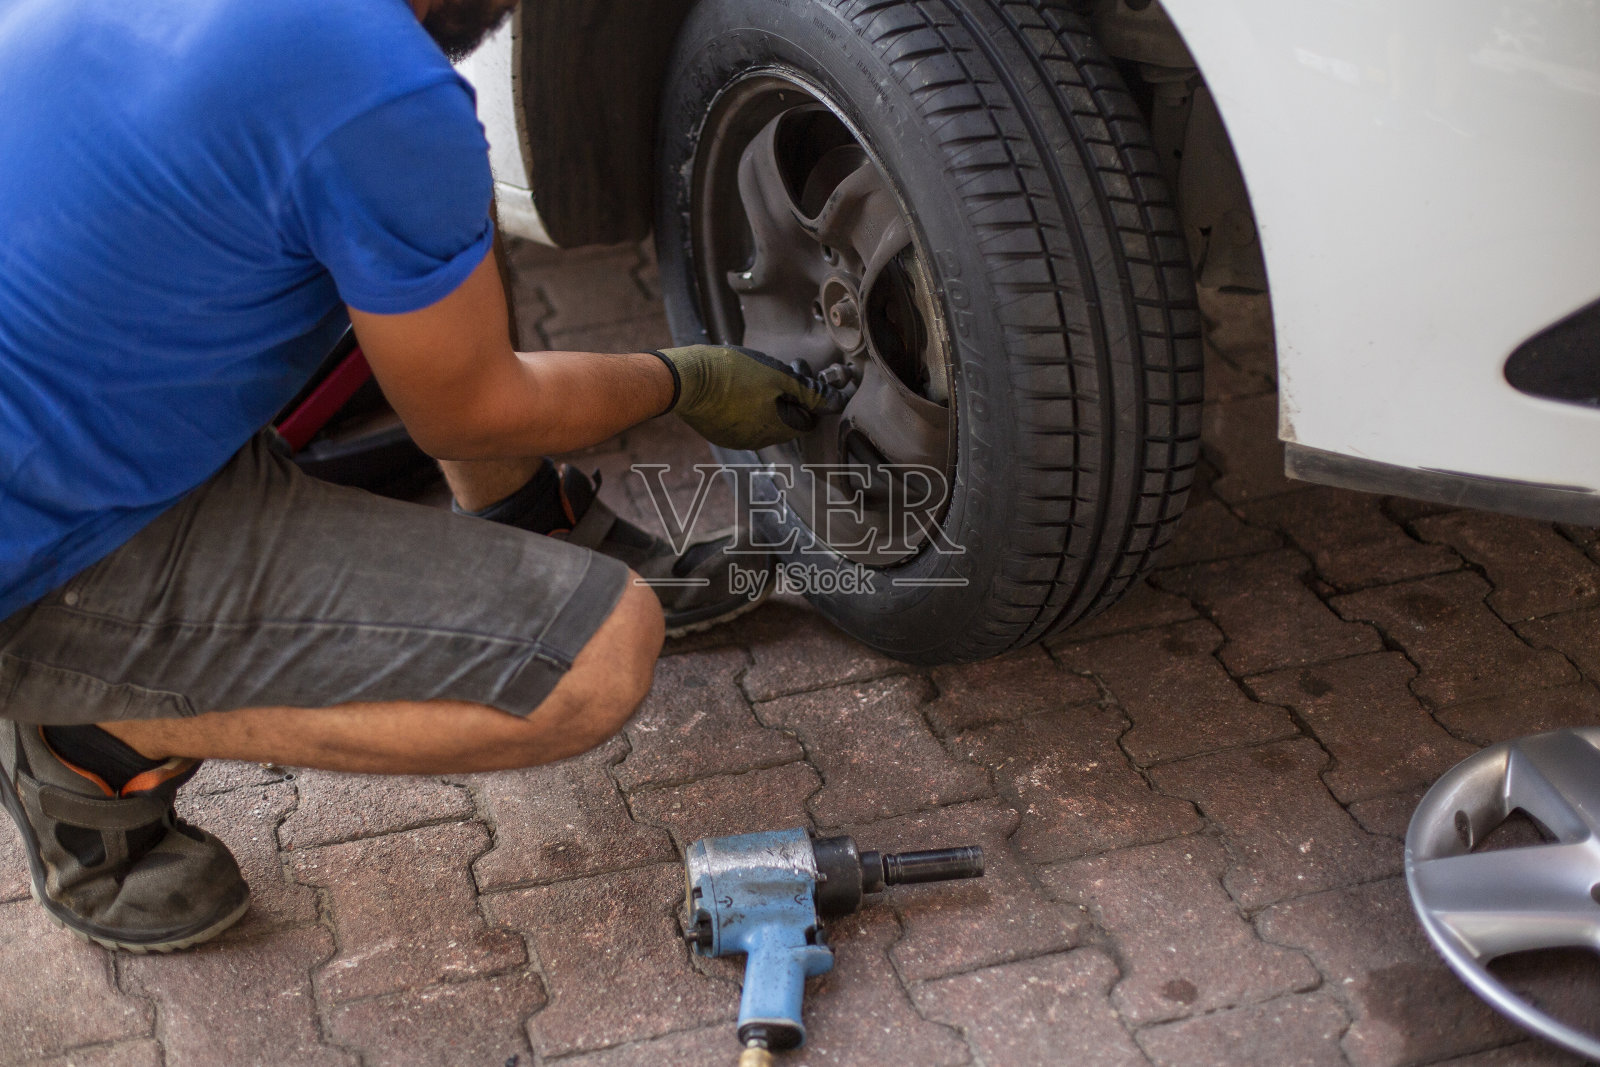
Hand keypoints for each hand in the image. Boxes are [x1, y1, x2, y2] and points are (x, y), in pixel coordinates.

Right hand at [651, 345, 826, 449]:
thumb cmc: (732, 373)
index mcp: (777, 430)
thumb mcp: (778, 375)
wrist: (685, 379)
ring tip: (753, 377)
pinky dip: (745, 407)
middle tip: (778, 371)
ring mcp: (737, 440)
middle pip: (786, 422)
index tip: (799, 376)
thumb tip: (837, 402)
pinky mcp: (719, 433)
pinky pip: (741, 422)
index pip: (807, 422)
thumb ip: (810, 391)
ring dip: (766, 403)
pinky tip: (735, 387)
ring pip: (763, 422)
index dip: (808, 399)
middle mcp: (759, 442)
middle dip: (788, 399)